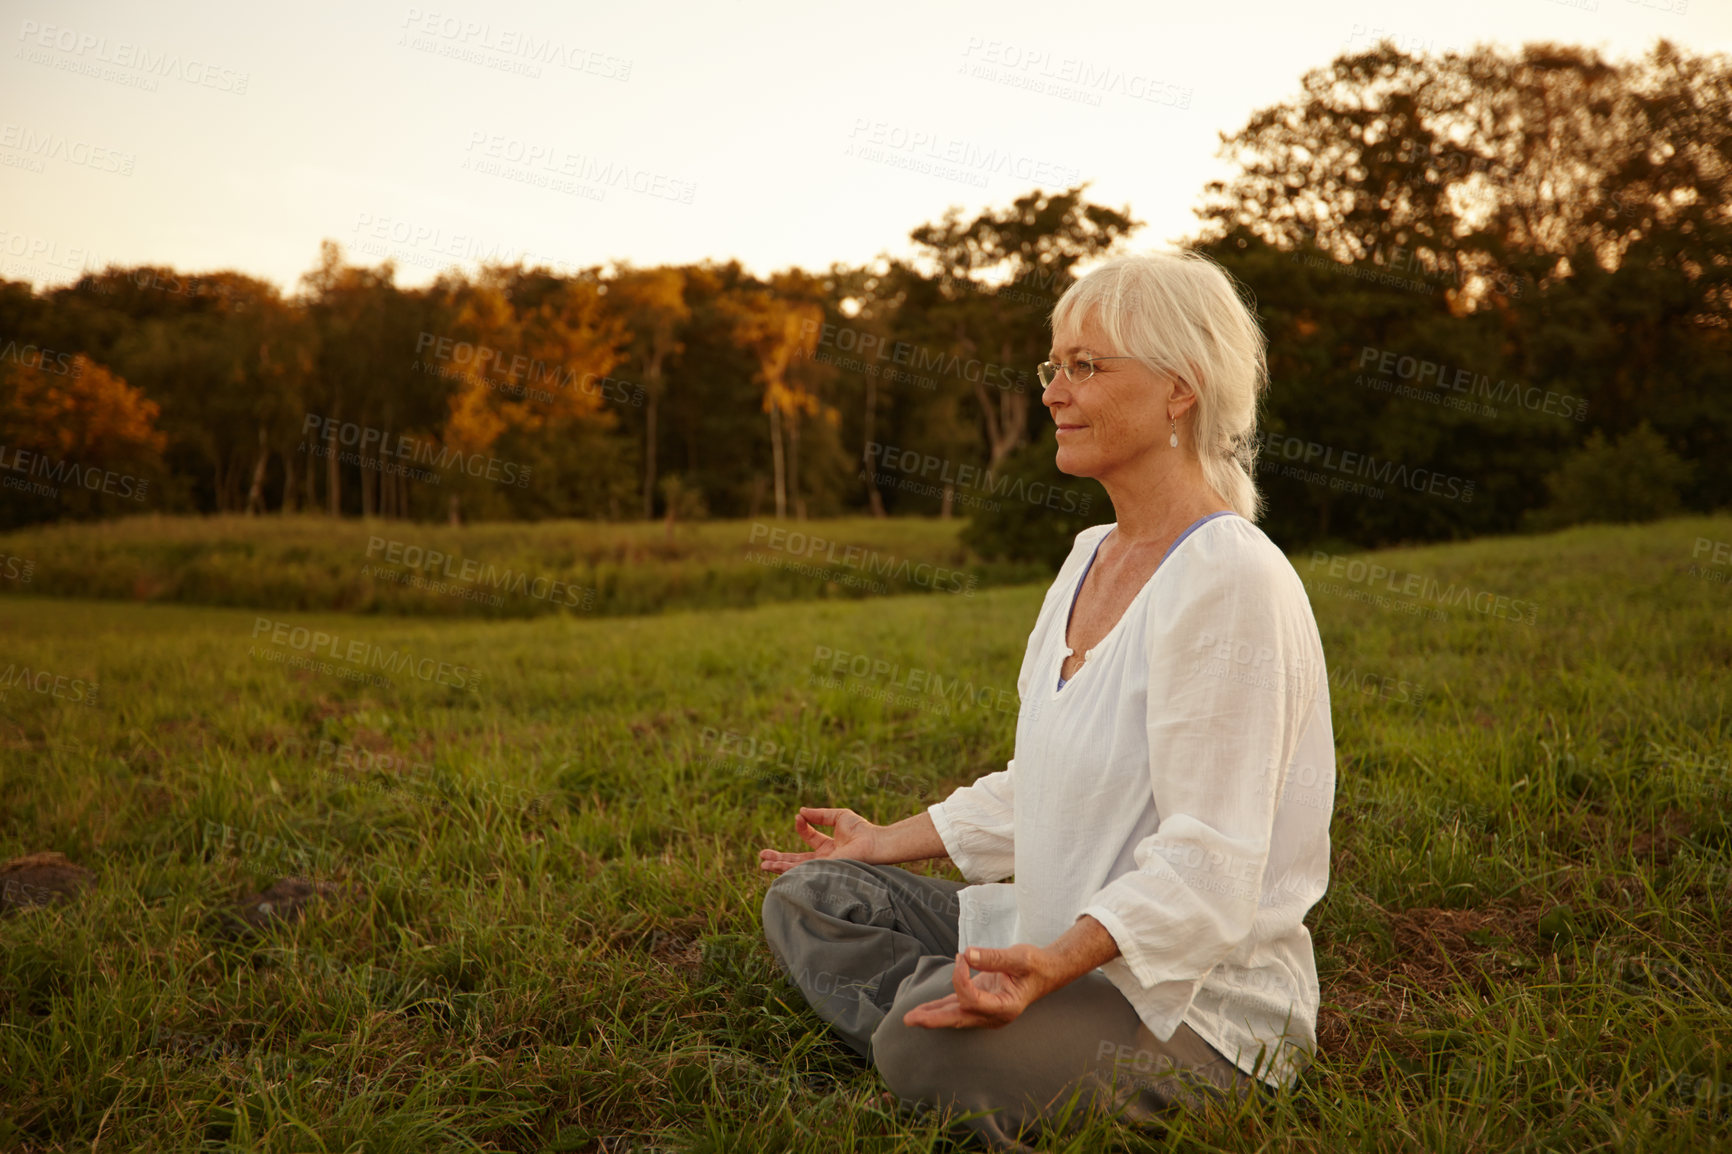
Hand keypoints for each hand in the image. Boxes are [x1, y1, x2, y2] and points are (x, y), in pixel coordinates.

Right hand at [758, 807, 882, 874]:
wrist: (873, 843)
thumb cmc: (861, 830)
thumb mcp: (838, 816)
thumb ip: (819, 815)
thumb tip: (801, 811)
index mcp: (828, 845)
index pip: (809, 838)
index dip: (801, 827)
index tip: (798, 817)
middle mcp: (824, 858)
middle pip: (796, 859)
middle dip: (779, 858)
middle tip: (762, 857)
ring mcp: (823, 867)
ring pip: (796, 868)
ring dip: (779, 866)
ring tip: (762, 865)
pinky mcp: (823, 871)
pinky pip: (803, 872)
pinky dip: (789, 870)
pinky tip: (777, 867)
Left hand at [900, 945, 1057, 1029]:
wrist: (1045, 972)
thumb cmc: (1035, 964)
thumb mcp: (1019, 957)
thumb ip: (993, 957)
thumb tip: (967, 954)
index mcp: (1006, 1007)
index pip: (972, 999)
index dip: (960, 978)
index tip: (962, 957)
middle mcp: (994, 1015)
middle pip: (959, 1018)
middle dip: (933, 1019)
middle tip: (910, 1019)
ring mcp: (987, 1012)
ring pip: (956, 1016)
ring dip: (933, 1015)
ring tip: (910, 1018)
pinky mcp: (981, 1003)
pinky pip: (958, 1007)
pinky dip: (941, 1008)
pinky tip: (925, 1011)